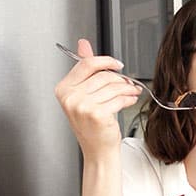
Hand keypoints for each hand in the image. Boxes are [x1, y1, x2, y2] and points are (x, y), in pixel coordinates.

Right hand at [54, 39, 141, 158]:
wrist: (98, 151)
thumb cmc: (92, 126)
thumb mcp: (84, 95)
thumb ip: (84, 69)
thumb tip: (83, 44)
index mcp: (63, 89)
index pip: (86, 64)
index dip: (106, 61)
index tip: (118, 64)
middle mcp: (70, 97)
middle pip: (102, 75)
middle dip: (120, 79)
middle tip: (129, 84)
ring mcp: (82, 106)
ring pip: (113, 86)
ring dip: (127, 89)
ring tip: (132, 93)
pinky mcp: (97, 114)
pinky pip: (119, 98)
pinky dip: (129, 99)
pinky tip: (131, 100)